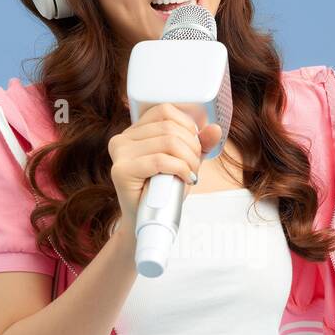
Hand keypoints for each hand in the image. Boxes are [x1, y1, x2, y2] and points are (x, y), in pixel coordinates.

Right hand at [108, 103, 221, 222]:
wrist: (145, 222)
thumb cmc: (163, 193)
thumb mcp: (184, 162)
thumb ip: (199, 144)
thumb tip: (215, 128)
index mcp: (134, 132)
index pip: (164, 111)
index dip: (187, 126)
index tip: (194, 146)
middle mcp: (122, 139)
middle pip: (169, 127)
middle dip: (192, 147)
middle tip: (194, 166)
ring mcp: (120, 154)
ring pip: (168, 142)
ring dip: (189, 159)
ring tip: (190, 174)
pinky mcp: (122, 170)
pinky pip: (160, 160)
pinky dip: (180, 169)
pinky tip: (184, 178)